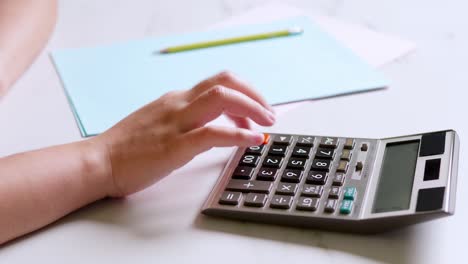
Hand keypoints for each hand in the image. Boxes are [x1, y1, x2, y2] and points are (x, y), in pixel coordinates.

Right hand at [92, 72, 274, 196]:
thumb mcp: (159, 124)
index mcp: (175, 100)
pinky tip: (253, 141)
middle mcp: (178, 103)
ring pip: (222, 98)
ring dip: (253, 108)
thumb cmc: (126, 148)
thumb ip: (183, 121)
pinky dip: (239, 134)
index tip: (255, 112)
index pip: (218, 84)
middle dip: (254, 94)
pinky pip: (214, 132)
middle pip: (225, 82)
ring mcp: (176, 122)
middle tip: (269, 114)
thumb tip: (212, 128)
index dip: (244, 94)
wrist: (99, 162)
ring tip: (267, 124)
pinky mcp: (174, 145)